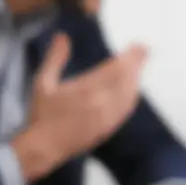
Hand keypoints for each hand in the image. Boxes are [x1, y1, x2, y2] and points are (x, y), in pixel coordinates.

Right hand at [14, 34, 146, 180]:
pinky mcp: (108, 128)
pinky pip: (126, 109)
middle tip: (143, 50)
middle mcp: (101, 103)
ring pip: (130, 94)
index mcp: (87, 89)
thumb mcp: (43, 83)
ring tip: (137, 66)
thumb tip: (62, 35)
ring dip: (135, 78)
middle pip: (128, 78)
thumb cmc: (41, 115)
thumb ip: (55, 58)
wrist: (44, 148)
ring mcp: (107, 117)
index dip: (132, 55)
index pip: (117, 68)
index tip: (139, 45)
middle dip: (137, 63)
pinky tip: (131, 89)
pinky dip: (132, 95)